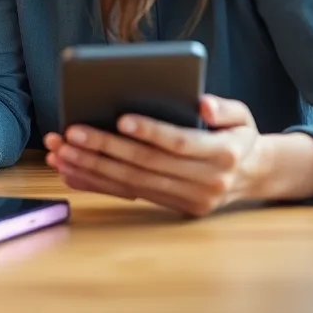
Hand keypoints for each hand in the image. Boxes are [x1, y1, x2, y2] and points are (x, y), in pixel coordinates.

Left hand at [43, 95, 265, 216]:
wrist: (251, 175)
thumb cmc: (237, 136)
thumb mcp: (243, 116)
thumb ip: (224, 107)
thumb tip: (203, 105)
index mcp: (222, 154)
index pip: (180, 143)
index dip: (150, 131)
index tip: (120, 119)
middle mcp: (205, 182)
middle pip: (146, 164)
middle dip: (104, 148)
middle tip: (70, 133)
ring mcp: (187, 199)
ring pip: (131, 183)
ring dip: (91, 167)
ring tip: (60, 152)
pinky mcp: (171, 207)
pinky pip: (127, 195)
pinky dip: (95, 183)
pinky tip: (70, 172)